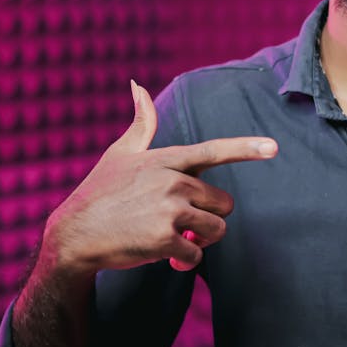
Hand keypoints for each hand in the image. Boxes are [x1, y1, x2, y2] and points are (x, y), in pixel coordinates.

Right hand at [39, 81, 277, 275]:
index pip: (212, 152)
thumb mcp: (119, 153)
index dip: (245, 149)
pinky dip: (183, 261)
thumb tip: (138, 85)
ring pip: (216, 230)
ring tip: (172, 238)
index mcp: (165, 160)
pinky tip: (160, 254)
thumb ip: (141, 123)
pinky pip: (196, 256)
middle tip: (182, 223)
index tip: (273, 147)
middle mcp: (171, 181)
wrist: (74, 235)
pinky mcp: (164, 239)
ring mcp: (168, 210)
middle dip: (209, 217)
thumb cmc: (100, 192)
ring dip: (200, 241)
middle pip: (224, 203)